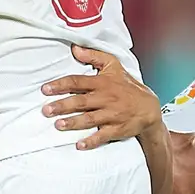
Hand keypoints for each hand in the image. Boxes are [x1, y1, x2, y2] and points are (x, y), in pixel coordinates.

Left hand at [41, 45, 162, 148]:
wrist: (149, 107)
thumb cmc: (127, 86)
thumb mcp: (114, 66)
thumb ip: (94, 56)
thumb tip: (75, 48)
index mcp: (102, 83)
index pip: (78, 82)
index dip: (61, 85)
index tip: (45, 89)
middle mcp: (106, 99)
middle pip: (81, 102)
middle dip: (63, 106)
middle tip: (46, 110)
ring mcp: (111, 115)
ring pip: (90, 119)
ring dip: (74, 122)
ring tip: (58, 125)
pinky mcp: (117, 129)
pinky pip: (103, 136)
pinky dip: (92, 141)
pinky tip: (80, 145)